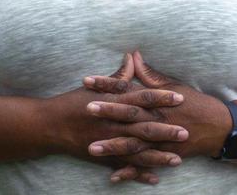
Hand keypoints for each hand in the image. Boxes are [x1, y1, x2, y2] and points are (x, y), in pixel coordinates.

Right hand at [48, 54, 187, 184]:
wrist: (50, 125)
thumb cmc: (73, 102)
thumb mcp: (96, 86)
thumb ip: (118, 76)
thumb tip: (132, 58)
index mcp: (114, 102)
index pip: (143, 98)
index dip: (162, 98)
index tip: (181, 98)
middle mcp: (113, 122)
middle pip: (144, 126)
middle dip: (166, 130)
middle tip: (186, 132)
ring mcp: (109, 141)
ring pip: (138, 150)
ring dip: (158, 156)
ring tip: (177, 160)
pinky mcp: (103, 157)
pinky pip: (125, 166)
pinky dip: (139, 173)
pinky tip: (154, 178)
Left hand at [84, 51, 230, 164]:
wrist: (219, 126)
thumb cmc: (195, 103)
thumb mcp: (173, 85)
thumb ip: (150, 75)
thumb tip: (133, 55)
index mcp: (156, 99)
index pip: (128, 88)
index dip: (107, 84)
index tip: (87, 80)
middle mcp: (157, 118)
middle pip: (129, 114)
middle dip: (107, 112)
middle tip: (86, 109)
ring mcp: (161, 138)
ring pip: (134, 143)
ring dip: (113, 146)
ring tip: (92, 148)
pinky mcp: (166, 154)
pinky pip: (145, 164)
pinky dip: (130, 171)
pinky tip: (114, 176)